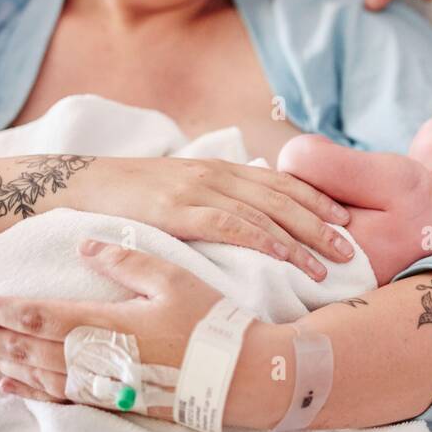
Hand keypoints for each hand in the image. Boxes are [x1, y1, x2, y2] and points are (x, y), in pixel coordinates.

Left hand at [0, 239, 282, 428]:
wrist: (244, 377)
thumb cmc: (212, 323)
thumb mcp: (175, 278)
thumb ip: (126, 261)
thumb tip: (84, 247)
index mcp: (110, 325)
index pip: (41, 316)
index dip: (7, 308)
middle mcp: (100, 360)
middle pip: (31, 347)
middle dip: (0, 335)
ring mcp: (106, 385)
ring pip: (40, 374)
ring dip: (9, 360)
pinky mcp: (116, 402)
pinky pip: (59, 398)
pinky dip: (29, 389)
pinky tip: (13, 383)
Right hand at [73, 154, 354, 280]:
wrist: (80, 186)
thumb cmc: (130, 197)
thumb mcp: (179, 191)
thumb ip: (213, 201)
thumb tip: (246, 222)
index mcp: (219, 169)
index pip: (280, 182)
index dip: (316, 200)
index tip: (344, 219)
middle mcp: (215, 174)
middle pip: (282, 197)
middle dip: (321, 222)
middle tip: (351, 247)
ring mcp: (197, 190)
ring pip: (264, 212)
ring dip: (301, 239)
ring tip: (327, 263)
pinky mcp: (177, 211)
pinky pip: (230, 224)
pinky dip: (263, 239)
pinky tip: (285, 256)